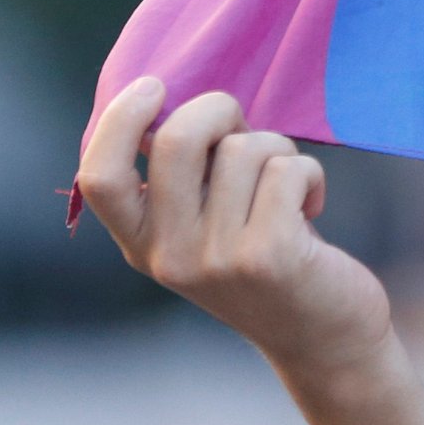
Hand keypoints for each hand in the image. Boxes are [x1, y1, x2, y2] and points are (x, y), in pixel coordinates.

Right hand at [76, 78, 393, 382]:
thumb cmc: (271, 260)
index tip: (154, 86)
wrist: (324, 338)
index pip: (98, 178)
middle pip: (175, 142)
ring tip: (288, 186)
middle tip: (246, 126)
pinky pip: (286, 170)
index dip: (119, 121)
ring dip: (278, 150)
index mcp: (142, 244)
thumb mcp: (209, 229)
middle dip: (219, 110)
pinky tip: (312, 206)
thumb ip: (186, 180)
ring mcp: (216, 260)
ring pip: (244, 149)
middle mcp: (170, 255)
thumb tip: (175, 100)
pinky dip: (309, 174)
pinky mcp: (268, 257)